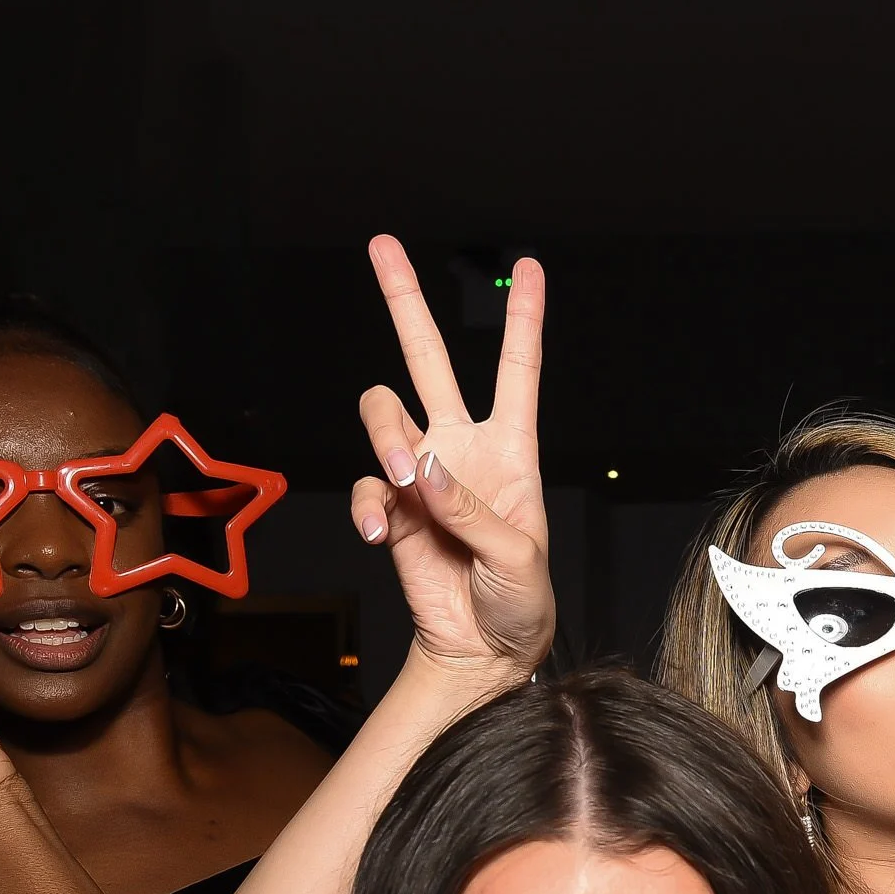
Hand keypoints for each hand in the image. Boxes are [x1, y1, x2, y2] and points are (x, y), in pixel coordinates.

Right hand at [350, 235, 553, 675]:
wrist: (484, 649)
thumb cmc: (521, 601)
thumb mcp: (519, 557)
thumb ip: (471, 511)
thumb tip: (421, 470)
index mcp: (511, 450)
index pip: (518, 371)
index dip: (523, 319)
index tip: (530, 267)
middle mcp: (460, 449)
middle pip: (428, 359)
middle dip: (405, 300)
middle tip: (383, 244)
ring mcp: (419, 476)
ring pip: (383, 414)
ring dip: (386, 436)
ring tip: (404, 481)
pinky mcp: (388, 509)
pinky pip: (365, 486)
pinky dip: (367, 504)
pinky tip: (379, 531)